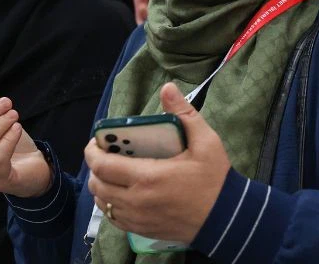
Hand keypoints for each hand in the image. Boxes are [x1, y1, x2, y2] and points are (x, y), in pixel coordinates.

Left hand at [85, 83, 228, 243]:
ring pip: (102, 202)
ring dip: (101, 186)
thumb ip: (184, 114)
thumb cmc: (214, 179)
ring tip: (112, 172)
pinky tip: (120, 193)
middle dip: (95, 167)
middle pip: (97, 185)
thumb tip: (168, 88)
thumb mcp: (205, 142)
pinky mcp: (141, 230)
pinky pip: (113, 217)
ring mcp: (137, 218)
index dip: (92, 152)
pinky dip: (109, 204)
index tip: (97, 140)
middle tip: (106, 154)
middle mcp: (136, 200)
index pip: (103, 166)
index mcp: (147, 177)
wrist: (227, 218)